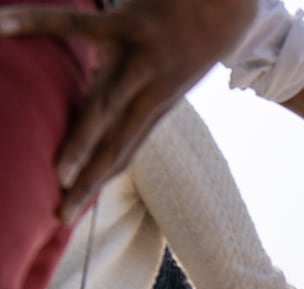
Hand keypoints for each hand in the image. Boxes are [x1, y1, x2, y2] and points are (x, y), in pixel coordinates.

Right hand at [0, 0, 255, 220]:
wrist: (230, 2)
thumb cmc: (190, 32)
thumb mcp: (169, 70)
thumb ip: (135, 86)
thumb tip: (101, 99)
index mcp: (156, 103)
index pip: (124, 151)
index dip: (98, 182)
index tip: (70, 212)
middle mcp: (151, 91)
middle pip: (115, 145)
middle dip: (90, 181)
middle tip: (63, 215)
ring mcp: (142, 59)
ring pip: (106, 108)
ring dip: (84, 142)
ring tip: (59, 171)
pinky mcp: (132, 24)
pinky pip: (74, 24)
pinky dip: (34, 21)